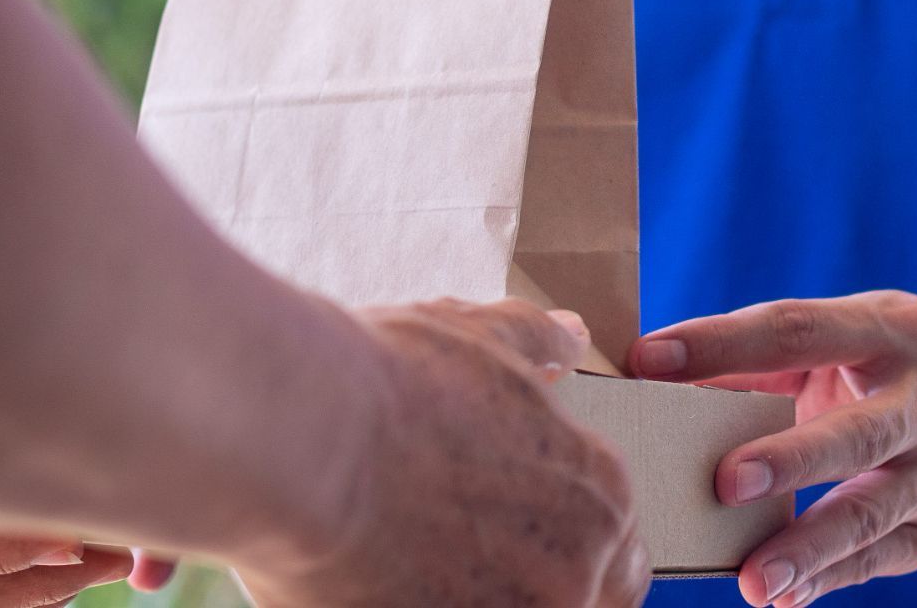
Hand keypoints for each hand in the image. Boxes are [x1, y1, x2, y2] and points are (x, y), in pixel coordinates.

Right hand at [233, 298, 647, 607]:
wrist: (297, 442)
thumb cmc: (385, 383)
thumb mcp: (476, 338)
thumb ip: (534, 343)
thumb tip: (568, 336)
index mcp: (597, 492)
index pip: (619, 547)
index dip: (572, 540)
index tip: (518, 530)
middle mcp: (573, 571)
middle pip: (583, 602)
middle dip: (537, 582)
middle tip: (468, 553)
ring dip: (481, 594)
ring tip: (419, 565)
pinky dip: (424, 607)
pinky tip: (385, 588)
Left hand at [630, 292, 916, 606]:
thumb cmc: (879, 363)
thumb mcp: (840, 337)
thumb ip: (759, 361)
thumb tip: (658, 383)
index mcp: (887, 329)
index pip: (798, 330)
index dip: (723, 343)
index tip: (649, 358)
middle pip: (857, 433)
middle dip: (792, 460)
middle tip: (725, 482)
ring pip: (872, 512)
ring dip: (810, 546)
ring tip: (755, 578)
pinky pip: (878, 558)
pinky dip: (828, 578)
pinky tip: (782, 595)